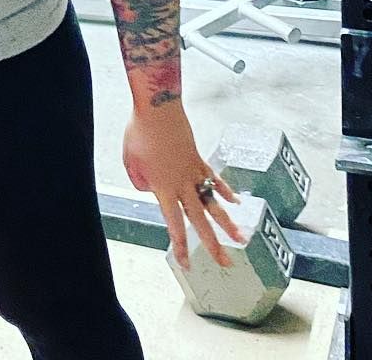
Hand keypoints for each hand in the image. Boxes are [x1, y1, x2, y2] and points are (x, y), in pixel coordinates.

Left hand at [122, 102, 241, 269]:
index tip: (187, 264)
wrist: (157, 108)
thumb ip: (140, 181)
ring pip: (213, 203)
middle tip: (225, 263)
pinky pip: (215, 179)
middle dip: (213, 244)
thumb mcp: (130, 161)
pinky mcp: (199, 159)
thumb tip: (151, 189)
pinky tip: (236, 202)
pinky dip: (226, 191)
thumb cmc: (139, 132)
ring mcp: (194, 172)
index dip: (181, 246)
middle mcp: (182, 184)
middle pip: (200, 221)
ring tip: (241, 239)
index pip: (174, 225)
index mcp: (163, 188)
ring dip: (228, 223)